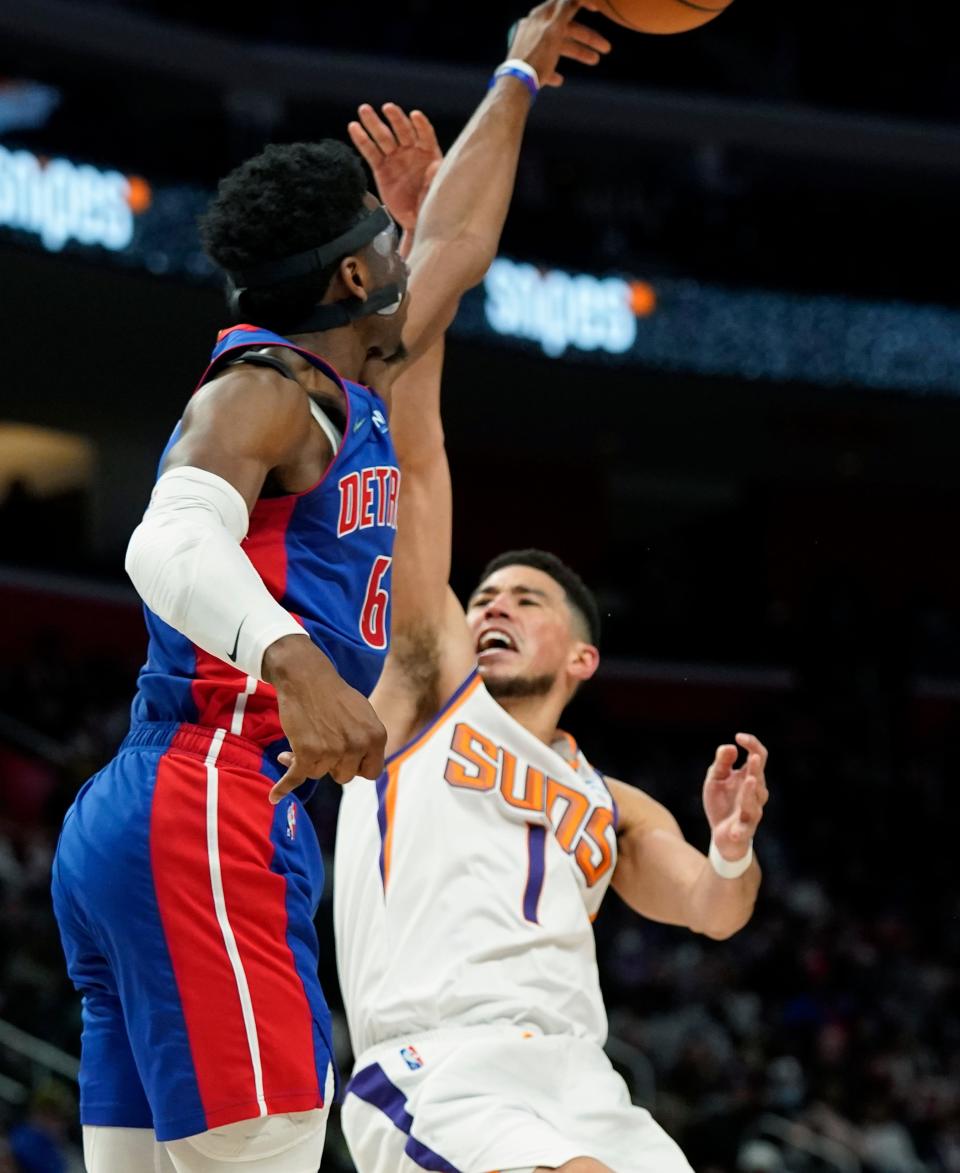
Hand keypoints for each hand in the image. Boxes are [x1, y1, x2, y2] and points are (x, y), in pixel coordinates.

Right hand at [263, 635, 386, 801]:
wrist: (306, 677)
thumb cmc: (333, 695)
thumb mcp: (364, 715)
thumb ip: (367, 741)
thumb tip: (365, 769)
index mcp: (377, 737)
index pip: (372, 772)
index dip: (357, 767)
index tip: (346, 759)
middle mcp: (358, 745)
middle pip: (344, 777)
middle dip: (332, 763)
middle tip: (323, 741)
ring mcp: (333, 751)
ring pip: (319, 774)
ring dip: (309, 760)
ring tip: (303, 739)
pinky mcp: (307, 752)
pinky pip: (295, 777)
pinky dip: (283, 786)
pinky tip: (275, 795)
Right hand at [348, 104, 442, 233]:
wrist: (415, 220)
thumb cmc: (429, 205)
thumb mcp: (435, 194)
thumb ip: (434, 179)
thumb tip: (434, 167)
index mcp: (429, 154)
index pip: (425, 135)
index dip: (420, 125)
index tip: (415, 115)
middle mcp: (411, 151)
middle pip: (403, 131)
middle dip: (396, 119)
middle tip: (388, 108)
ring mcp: (395, 158)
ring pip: (384, 137)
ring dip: (374, 123)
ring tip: (364, 110)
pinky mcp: (381, 168)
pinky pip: (371, 152)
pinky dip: (362, 140)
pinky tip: (354, 128)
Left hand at [508, 0, 610, 87]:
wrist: (516, 84)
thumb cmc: (537, 57)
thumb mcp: (554, 30)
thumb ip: (565, 9)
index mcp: (541, 16)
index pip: (564, 4)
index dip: (581, 3)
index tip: (597, 10)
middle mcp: (534, 27)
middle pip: (566, 29)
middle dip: (587, 38)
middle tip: (606, 48)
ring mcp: (529, 46)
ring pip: (558, 47)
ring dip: (577, 53)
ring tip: (594, 61)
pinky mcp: (526, 64)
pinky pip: (543, 66)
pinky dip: (553, 71)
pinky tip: (559, 79)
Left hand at [703, 733, 768, 859]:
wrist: (720, 834)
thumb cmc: (721, 803)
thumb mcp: (715, 779)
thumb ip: (721, 763)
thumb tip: (730, 747)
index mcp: (749, 777)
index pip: (759, 757)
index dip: (752, 745)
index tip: (739, 737)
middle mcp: (755, 793)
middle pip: (758, 777)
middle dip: (755, 768)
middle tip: (752, 757)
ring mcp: (751, 812)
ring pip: (755, 802)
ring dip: (751, 792)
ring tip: (749, 780)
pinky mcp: (743, 830)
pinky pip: (744, 830)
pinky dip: (739, 830)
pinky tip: (733, 832)